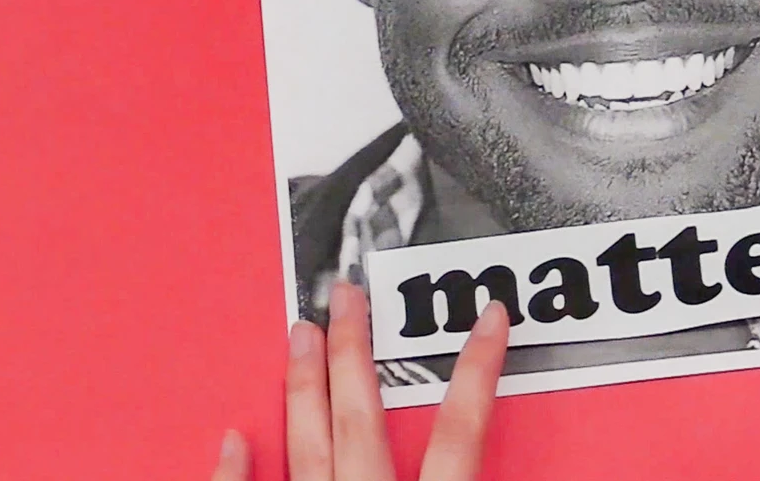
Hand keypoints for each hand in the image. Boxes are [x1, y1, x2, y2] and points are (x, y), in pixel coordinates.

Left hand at [211, 281, 509, 480]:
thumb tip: (526, 473)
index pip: (460, 437)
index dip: (476, 373)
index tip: (490, 320)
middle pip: (361, 424)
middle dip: (355, 353)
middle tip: (349, 297)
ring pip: (306, 449)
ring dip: (302, 388)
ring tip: (300, 336)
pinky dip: (235, 471)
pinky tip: (232, 439)